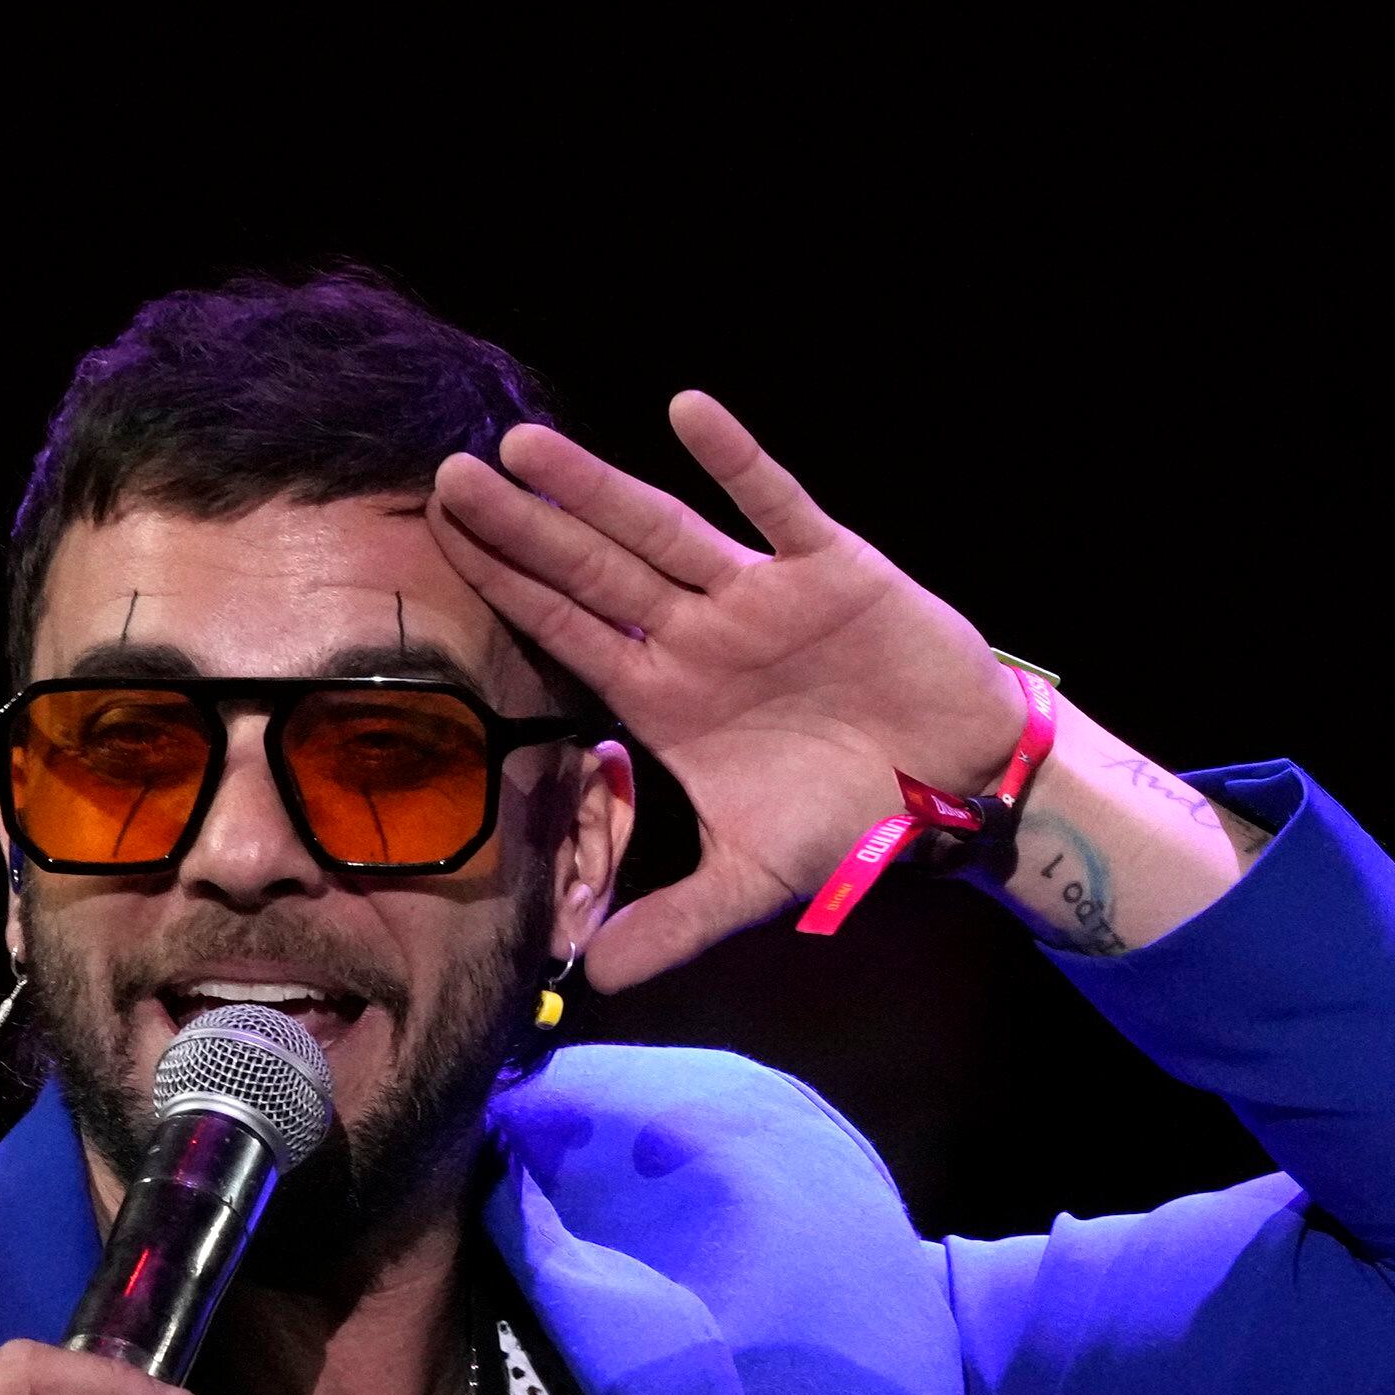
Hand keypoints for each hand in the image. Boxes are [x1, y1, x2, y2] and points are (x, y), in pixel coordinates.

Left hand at [428, 394, 1026, 990]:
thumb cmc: (848, 820)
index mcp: (666, 697)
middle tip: (447, 478)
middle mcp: (698, 636)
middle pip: (592, 572)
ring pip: (661, 531)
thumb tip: (594, 982)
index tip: (440, 546)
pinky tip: (687, 412)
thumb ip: (672, 923)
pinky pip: (778, 505)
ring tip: (525, 447)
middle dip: (523, 529)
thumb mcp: (750, 884)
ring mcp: (758, 596)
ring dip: (597, 490)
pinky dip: (738, 461)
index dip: (505, 591)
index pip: (567, 633)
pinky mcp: (832, 569)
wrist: (953, 789)